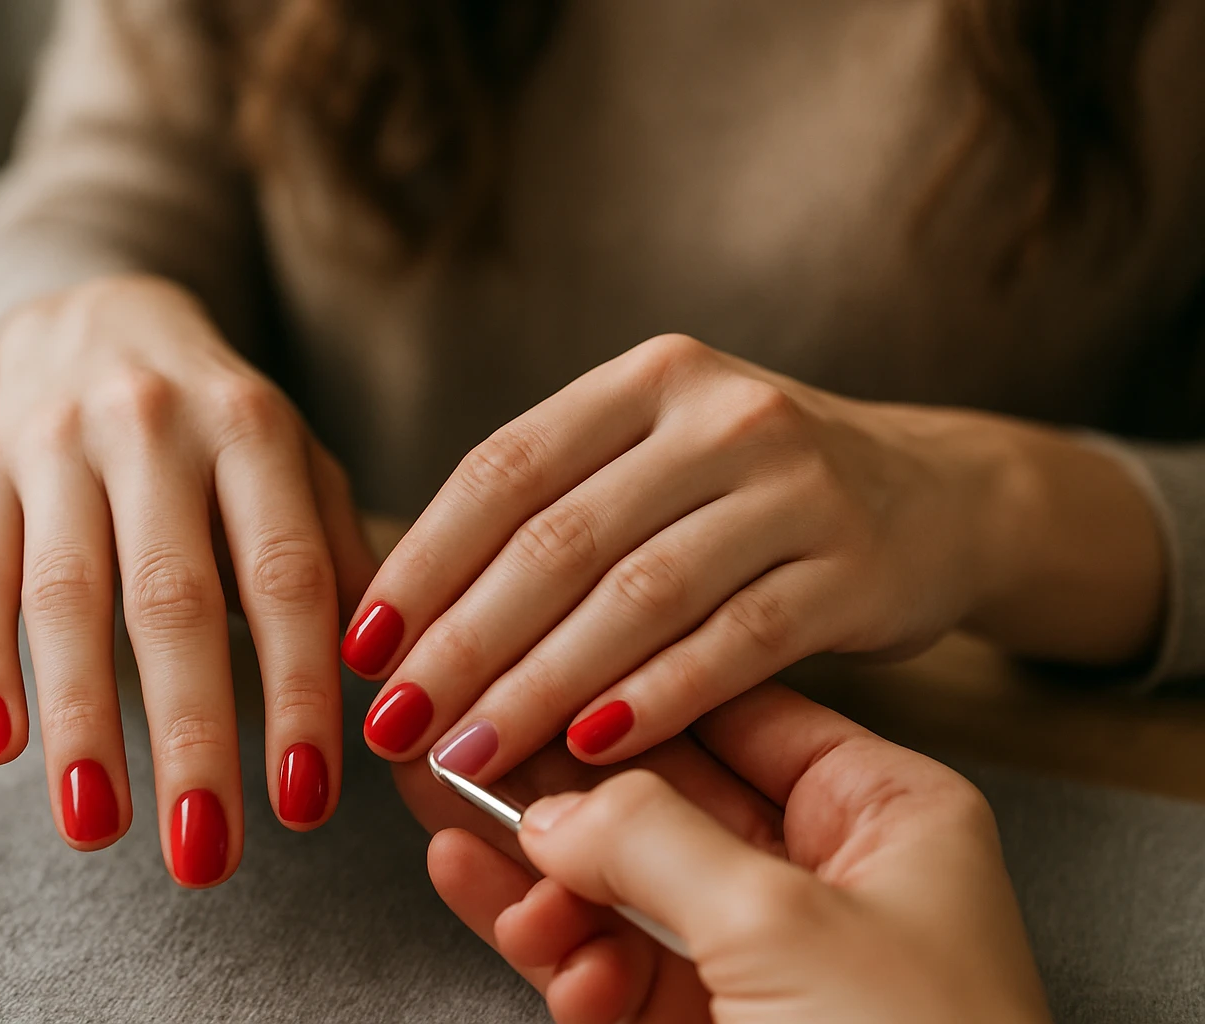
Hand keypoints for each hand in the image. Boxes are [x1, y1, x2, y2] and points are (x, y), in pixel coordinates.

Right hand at [0, 275, 374, 883]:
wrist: (98, 316)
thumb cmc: (218, 421)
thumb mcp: (297, 462)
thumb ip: (338, 556)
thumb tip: (386, 681)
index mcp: (254, 429)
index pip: (285, 577)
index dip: (298, 693)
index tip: (305, 803)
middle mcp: (154, 427)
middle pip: (173, 599)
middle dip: (192, 735)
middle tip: (205, 853)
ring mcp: (56, 443)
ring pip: (64, 595)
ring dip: (81, 723)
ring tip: (96, 829)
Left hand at [346, 333, 1162, 777]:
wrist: (935, 493)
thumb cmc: (753, 492)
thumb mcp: (659, 460)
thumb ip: (556, 511)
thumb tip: (409, 617)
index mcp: (647, 379)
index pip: (503, 470)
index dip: (421, 563)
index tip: (360, 646)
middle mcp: (719, 414)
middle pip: (560, 539)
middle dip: (463, 643)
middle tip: (395, 725)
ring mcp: (794, 485)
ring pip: (638, 597)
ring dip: (541, 686)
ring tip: (470, 755)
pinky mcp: (853, 565)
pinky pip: (735, 643)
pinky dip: (656, 699)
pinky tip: (593, 750)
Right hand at [429, 684, 1051, 1023]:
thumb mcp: (781, 924)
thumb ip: (651, 839)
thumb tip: (551, 806)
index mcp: (885, 816)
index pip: (735, 716)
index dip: (628, 697)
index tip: (533, 682)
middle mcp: (825, 877)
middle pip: (663, 802)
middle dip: (563, 793)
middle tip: (466, 757)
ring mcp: (764, 960)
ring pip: (624, 890)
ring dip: (548, 884)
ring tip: (471, 857)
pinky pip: (613, 970)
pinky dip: (559, 955)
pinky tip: (517, 930)